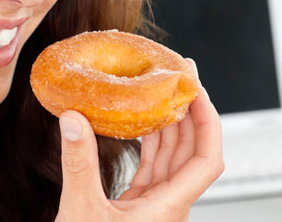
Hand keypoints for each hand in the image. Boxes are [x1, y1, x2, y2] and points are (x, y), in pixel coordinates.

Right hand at [55, 63, 223, 221]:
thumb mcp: (82, 213)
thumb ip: (79, 164)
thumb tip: (73, 119)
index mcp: (169, 209)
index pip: (207, 158)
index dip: (208, 120)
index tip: (196, 89)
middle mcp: (170, 207)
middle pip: (193, 151)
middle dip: (190, 111)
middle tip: (181, 74)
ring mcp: (156, 209)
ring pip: (173, 159)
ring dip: (170, 124)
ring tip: (162, 90)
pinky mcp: (139, 210)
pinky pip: (153, 169)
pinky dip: (148, 143)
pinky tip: (139, 123)